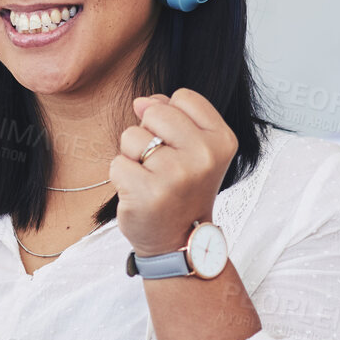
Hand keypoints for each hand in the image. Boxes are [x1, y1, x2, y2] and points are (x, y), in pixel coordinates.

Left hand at [111, 89, 237, 256]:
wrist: (179, 241)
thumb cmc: (183, 190)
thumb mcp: (194, 148)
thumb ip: (173, 115)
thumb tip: (141, 101)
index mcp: (222, 140)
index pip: (183, 97)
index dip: (172, 118)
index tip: (179, 146)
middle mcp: (205, 155)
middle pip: (155, 111)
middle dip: (150, 133)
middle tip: (162, 165)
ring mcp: (177, 174)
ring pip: (132, 136)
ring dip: (133, 156)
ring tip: (151, 179)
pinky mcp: (148, 192)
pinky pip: (117, 163)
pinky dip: (122, 177)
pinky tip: (139, 193)